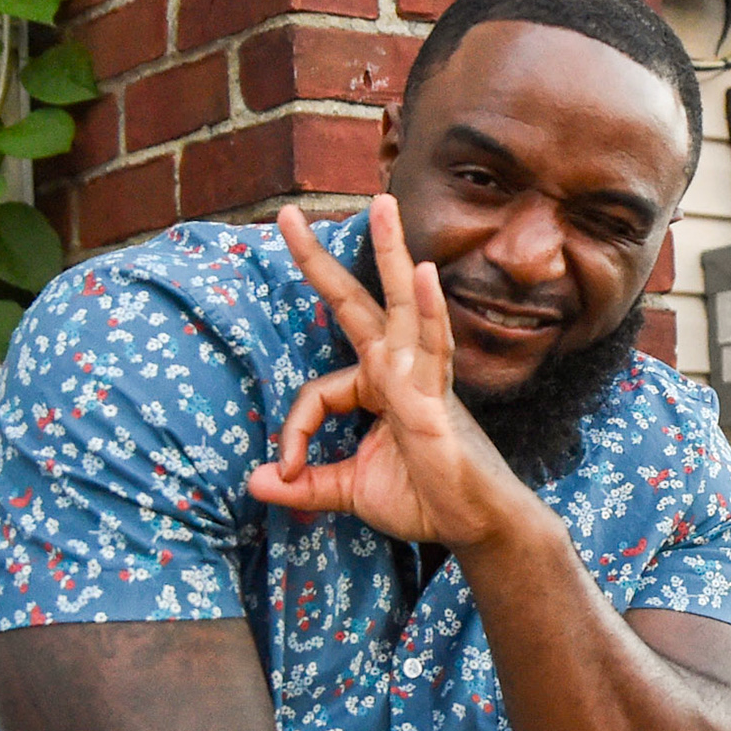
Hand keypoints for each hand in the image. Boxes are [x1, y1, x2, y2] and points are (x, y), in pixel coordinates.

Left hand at [246, 198, 541, 547]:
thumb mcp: (350, 491)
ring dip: (391, 252)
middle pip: (357, 302)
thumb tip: (254, 483)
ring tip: (382, 205)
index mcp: (377, 385)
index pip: (318, 392)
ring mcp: (421, 377)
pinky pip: (433, 346)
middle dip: (321, 261)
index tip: (288, 471)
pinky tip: (422, 275)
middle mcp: (399, 370)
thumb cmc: (425, 498)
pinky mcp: (438, 398)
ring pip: (400, 304)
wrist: (476, 525)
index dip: (294, 432)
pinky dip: (427, 311)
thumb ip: (307, 484)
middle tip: (288, 214)